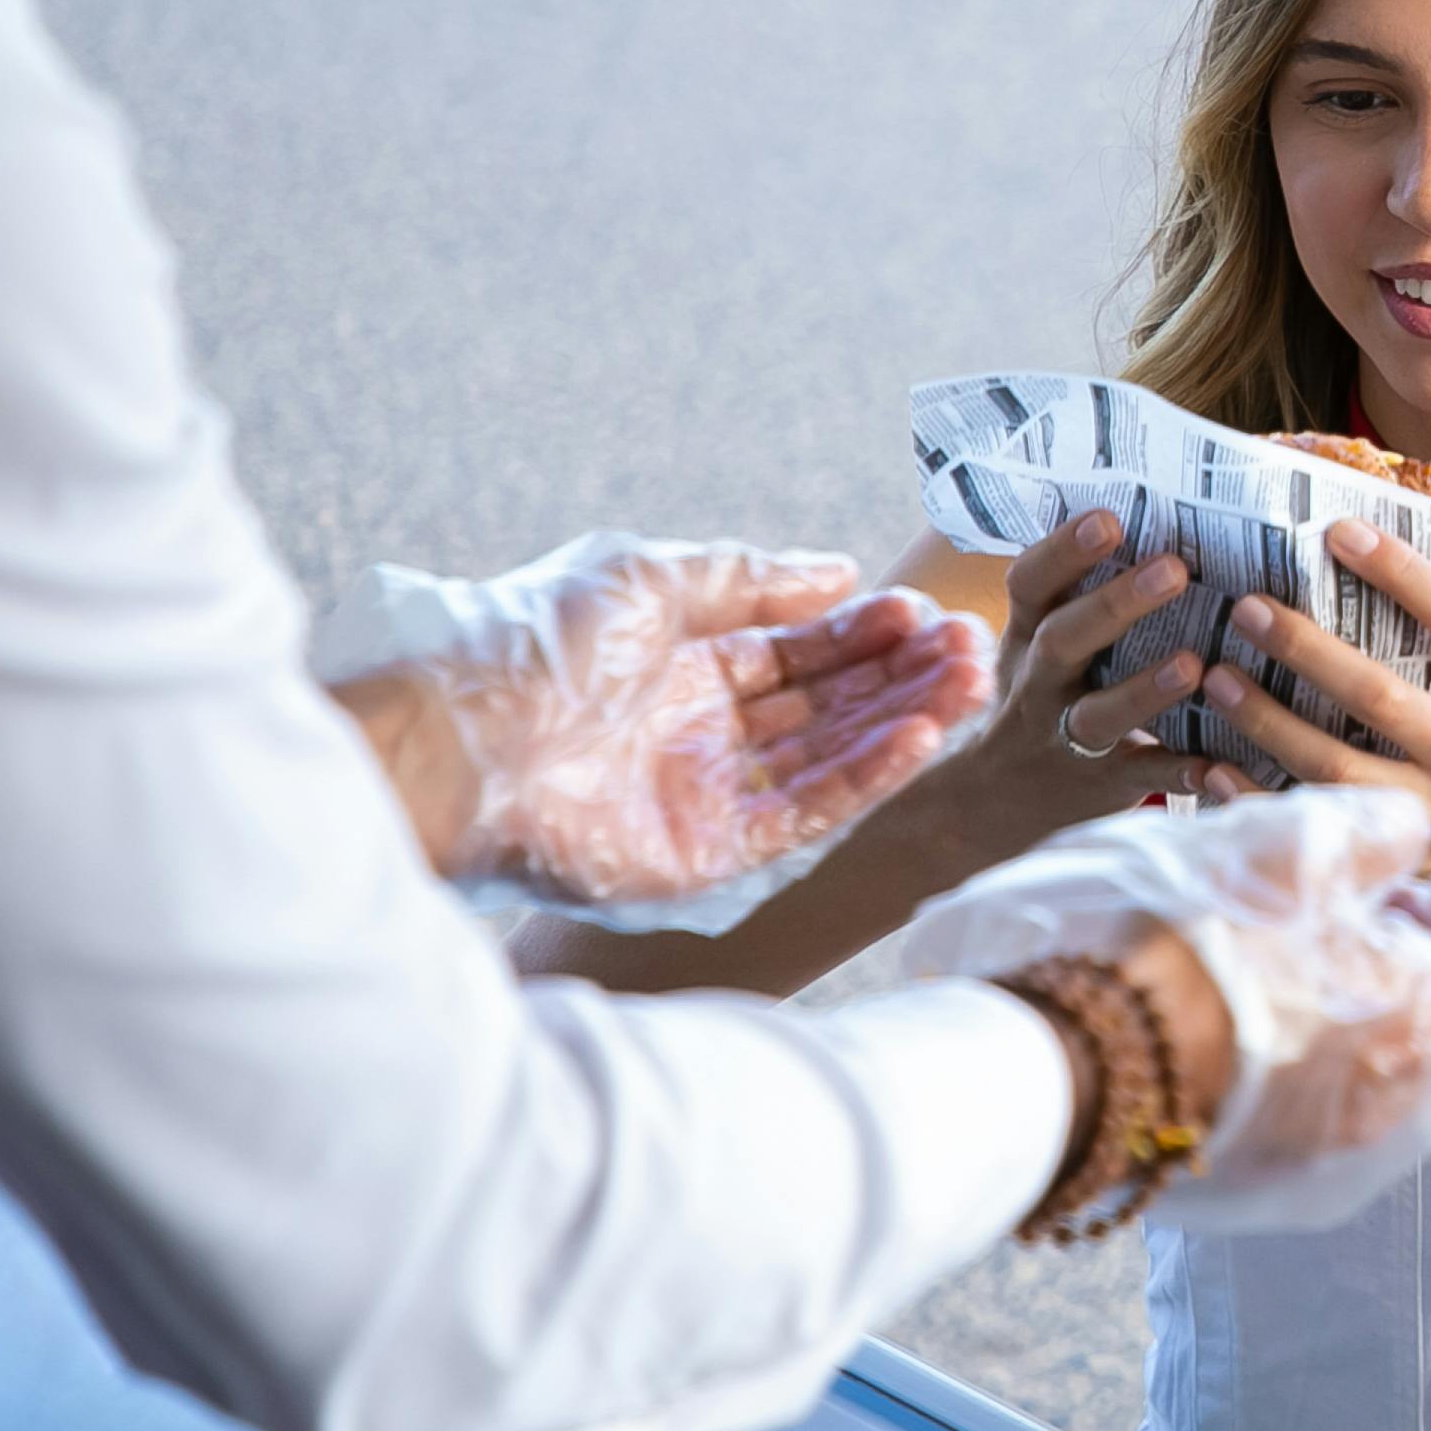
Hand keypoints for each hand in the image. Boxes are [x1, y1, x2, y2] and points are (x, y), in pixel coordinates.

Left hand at [328, 532, 995, 905]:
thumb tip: (839, 573)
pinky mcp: (707, 857)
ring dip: (902, 721)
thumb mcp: (647, 578)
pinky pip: (804, 813)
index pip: (794, 653)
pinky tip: (917, 736)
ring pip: (828, 758)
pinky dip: (865, 776)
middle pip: (823, 706)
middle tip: (972, 646)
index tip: (927, 611)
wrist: (459, 745)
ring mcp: (704, 797)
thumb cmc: (533, 645)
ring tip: (970, 683)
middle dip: (899, 675)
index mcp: (677, 671)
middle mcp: (697, 735)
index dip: (862, 634)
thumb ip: (749, 579)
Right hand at [892, 785, 1430, 1232]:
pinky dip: (1298, 1069)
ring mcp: (1330, 1168)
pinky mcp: (1261, 1194)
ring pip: (1376, 1079)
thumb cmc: (1178, 938)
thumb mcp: (1288, 843)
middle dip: (1414, 962)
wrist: (1055, 1063)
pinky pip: (1310, 1122)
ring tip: (1286, 958)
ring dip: (1355, 1015)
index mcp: (1426, 1024)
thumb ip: (1375, 832)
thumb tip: (1409, 835)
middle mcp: (1398, 1114)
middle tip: (1353, 909)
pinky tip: (1238, 1021)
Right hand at [910, 512, 1210, 869]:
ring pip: (1098, 715)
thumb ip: (1083, 585)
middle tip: (1174, 568)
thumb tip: (1162, 502)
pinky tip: (1216, 762)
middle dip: (1115, 605)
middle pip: (1064, 641)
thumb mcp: (1042, 637)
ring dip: (1145, 690)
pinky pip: (1141, 778)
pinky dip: (1177, 772)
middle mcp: (1040, 683)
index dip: (1063, 550)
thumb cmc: (1048, 689)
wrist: (998, 799)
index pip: (1030, 583)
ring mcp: (1067, 738)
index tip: (1109, 518)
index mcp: (1029, 634)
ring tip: (1193, 664)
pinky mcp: (1102, 785)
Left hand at [1192, 520, 1430, 943]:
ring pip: (1335, 766)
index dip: (1398, 569)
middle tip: (1245, 608)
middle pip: (1376, 694)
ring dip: (1266, 720)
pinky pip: (1321, 829)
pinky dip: (1262, 801)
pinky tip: (1217, 770)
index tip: (1338, 530)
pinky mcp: (1410, 866)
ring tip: (1215, 678)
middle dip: (1303, 647)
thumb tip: (1388, 577)